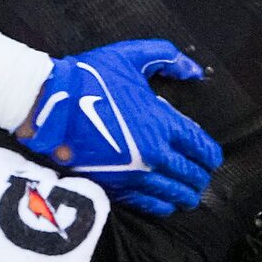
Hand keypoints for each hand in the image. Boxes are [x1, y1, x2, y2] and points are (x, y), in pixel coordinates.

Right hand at [18, 39, 221, 215]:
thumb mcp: (130, 56)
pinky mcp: (114, 186)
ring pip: (173, 194)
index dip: (211, 156)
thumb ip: (168, 58)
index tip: (212, 158)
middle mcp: (153, 153)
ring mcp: (133, 173)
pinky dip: (162, 206)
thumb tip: (195, 69)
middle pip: (191, 175)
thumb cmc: (88, 79)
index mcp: (161, 123)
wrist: (49, 106)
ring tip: (190, 195)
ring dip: (186, 195)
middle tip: (202, 176)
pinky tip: (167, 204)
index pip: (201, 147)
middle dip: (201, 177)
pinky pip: (148, 204)